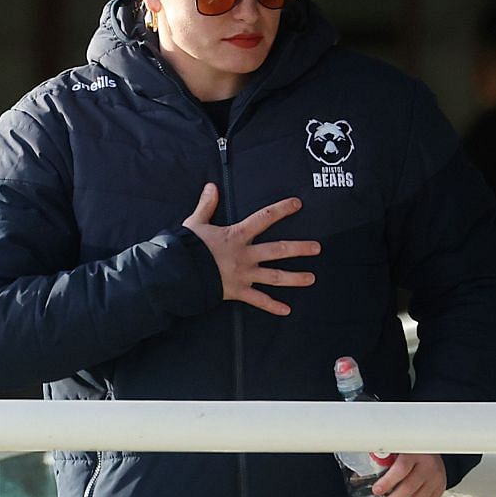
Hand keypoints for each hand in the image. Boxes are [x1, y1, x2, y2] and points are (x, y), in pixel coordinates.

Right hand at [181, 183, 320, 316]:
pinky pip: (259, 301)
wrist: (178, 273)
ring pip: (275, 276)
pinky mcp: (238, 292)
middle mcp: (245, 255)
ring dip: (295, 278)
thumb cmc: (186, 248)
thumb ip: (207, 205)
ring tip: (312, 278)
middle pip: (278, 250)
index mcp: (237, 235)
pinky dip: (272, 307)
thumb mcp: (196, 223)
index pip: (264, 218)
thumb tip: (211, 186)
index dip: (282, 209)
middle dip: (299, 248)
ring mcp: (244, 275)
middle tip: (317, 248)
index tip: (297, 204)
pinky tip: (287, 310)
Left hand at [372, 452, 446, 496]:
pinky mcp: (439, 490)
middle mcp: (427, 467)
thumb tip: (365, 472)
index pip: (401, 469)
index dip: (388, 481)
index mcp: (414, 454)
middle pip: (409, 487)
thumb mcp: (399, 449)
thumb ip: (386, 460)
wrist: (434, 452)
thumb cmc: (413, 451)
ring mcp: (434, 480)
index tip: (376, 490)